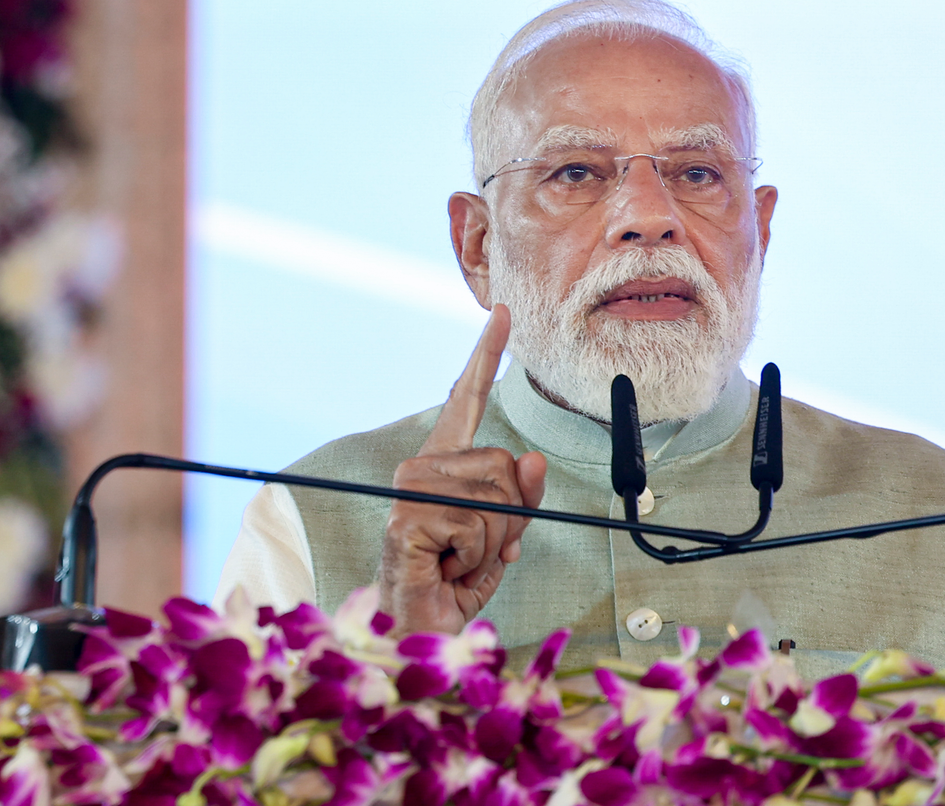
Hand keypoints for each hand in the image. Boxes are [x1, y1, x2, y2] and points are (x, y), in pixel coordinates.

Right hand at [377, 305, 546, 633]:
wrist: (418, 630)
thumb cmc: (453, 583)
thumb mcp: (502, 536)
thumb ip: (522, 497)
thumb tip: (535, 459)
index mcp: (443, 464)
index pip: (467, 399)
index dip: (485, 355)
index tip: (503, 313)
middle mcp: (421, 467)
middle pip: (506, 464)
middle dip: (509, 518)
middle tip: (473, 550)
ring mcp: (411, 489)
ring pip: (499, 496)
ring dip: (493, 543)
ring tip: (457, 560)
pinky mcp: (409, 516)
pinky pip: (480, 526)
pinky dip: (477, 558)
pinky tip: (445, 567)